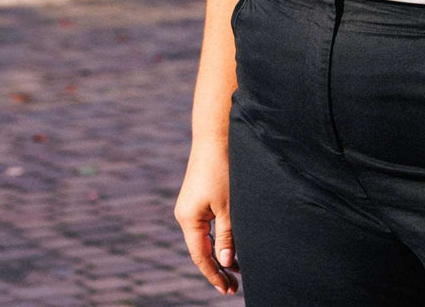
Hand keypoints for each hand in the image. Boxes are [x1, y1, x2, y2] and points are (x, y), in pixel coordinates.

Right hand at [174, 142, 239, 295]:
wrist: (216, 136)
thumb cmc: (222, 168)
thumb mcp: (228, 205)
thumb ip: (227, 234)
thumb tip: (225, 261)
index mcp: (188, 219)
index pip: (200, 256)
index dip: (214, 274)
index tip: (228, 290)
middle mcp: (186, 214)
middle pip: (201, 249)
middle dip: (218, 267)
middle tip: (235, 286)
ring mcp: (192, 205)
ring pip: (206, 237)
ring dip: (221, 251)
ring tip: (238, 268)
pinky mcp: (199, 195)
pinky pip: (208, 224)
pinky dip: (219, 235)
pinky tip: (232, 242)